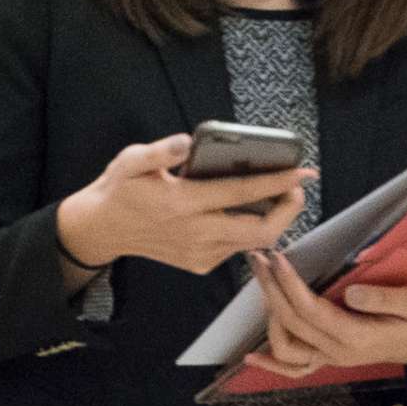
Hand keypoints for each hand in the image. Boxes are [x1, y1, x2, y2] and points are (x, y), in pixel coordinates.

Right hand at [59, 135, 312, 275]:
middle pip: (261, 230)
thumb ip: (160, 152)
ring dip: (273, 220)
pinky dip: (250, 231)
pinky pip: (236, 248)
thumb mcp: (130, 162)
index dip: (276, 182)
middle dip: (289, 210)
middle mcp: (194, 232)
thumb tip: (186, 142)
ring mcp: (198, 252)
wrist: (102, 229)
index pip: (240, 193)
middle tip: (296, 188)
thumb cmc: (121, 189)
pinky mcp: (198, 263)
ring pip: (253, 242)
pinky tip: (249, 212)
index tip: (303, 172)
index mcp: (180, 203)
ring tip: (279, 197)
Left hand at [244, 251, 406, 384]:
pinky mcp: (334, 356)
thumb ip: (386, 299)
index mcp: (358, 337)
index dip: (289, 284)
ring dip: (268, 314)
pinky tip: (250, 356)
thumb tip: (350, 293)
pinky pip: (297, 368)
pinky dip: (272, 364)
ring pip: (286, 346)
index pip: (310, 310)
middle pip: (290, 323)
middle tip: (258, 258)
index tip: (276, 258)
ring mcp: (334, 358)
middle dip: (270, 288)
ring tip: (264, 280)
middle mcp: (340, 352)